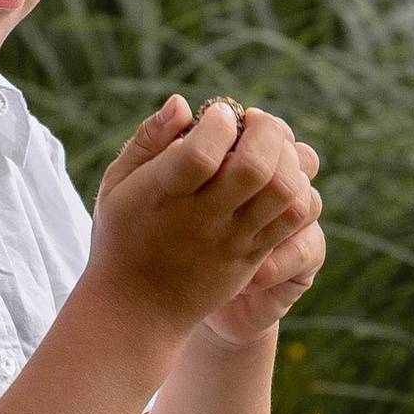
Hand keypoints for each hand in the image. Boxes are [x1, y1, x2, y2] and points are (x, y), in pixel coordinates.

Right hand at [84, 97, 319, 348]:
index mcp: (164, 197)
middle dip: (265, 130)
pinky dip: (296, 187)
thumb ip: (148, 139)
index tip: (218, 114)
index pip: (203, 153)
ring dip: (287, 158)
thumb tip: (182, 103)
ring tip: (272, 147)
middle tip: (256, 120)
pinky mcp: (254, 255)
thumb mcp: (117, 184)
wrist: (137, 310)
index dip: (220, 122)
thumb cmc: (122, 236)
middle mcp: (203, 220)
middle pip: (255, 168)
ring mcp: (234, 241)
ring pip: (283, 193)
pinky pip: (292, 219)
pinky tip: (279, 174)